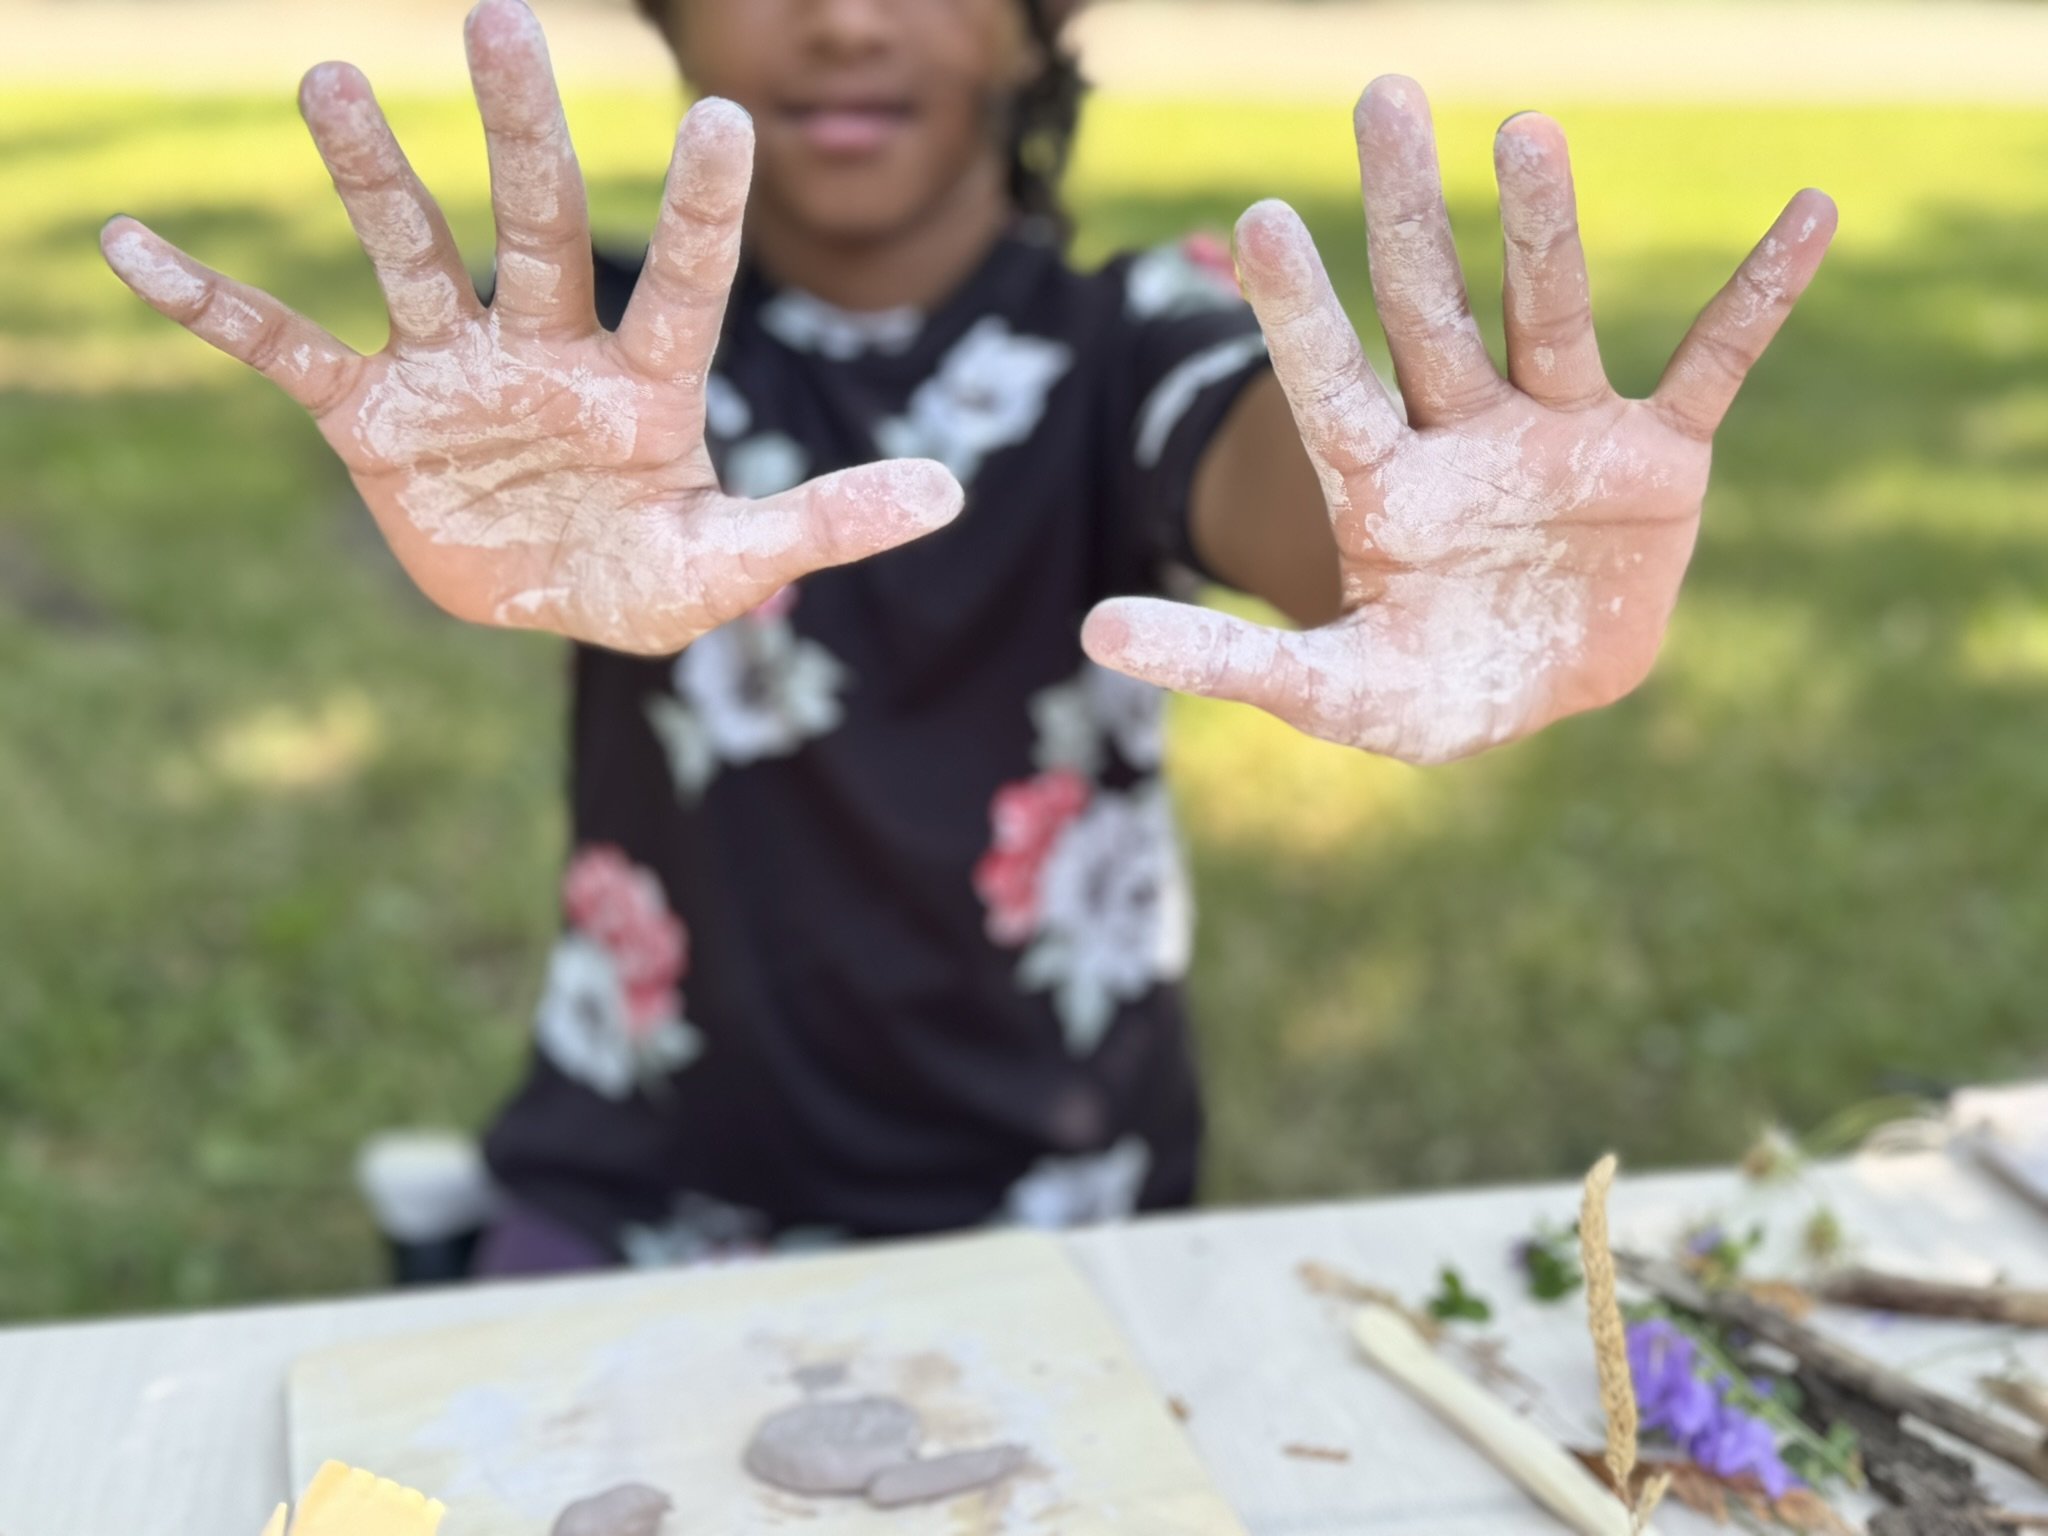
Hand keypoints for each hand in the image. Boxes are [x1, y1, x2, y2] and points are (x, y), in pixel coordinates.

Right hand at [99, 0, 959, 655]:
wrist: (547, 607)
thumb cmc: (647, 577)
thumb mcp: (733, 566)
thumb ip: (826, 525)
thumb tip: (952, 494)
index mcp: (646, 384)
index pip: (680, 282)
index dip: (698, 209)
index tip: (723, 116)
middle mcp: (547, 349)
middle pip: (535, 225)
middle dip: (521, 131)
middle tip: (503, 15)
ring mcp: (454, 372)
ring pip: (408, 253)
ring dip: (369, 175)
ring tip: (334, 79)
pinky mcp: (371, 416)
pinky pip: (280, 349)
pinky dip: (210, 305)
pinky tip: (127, 245)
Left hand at [1083, 77, 1834, 763]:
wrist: (1545, 691)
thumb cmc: (1432, 688)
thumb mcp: (1335, 691)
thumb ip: (1226, 662)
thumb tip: (1092, 631)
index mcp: (1384, 484)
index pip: (1331, 385)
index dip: (1298, 312)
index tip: (1257, 219)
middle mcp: (1464, 433)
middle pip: (1427, 309)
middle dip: (1404, 213)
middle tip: (1380, 95)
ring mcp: (1559, 431)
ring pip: (1547, 312)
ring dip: (1542, 227)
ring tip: (1524, 129)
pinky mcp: (1655, 453)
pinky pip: (1714, 362)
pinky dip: (1759, 299)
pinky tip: (1807, 215)